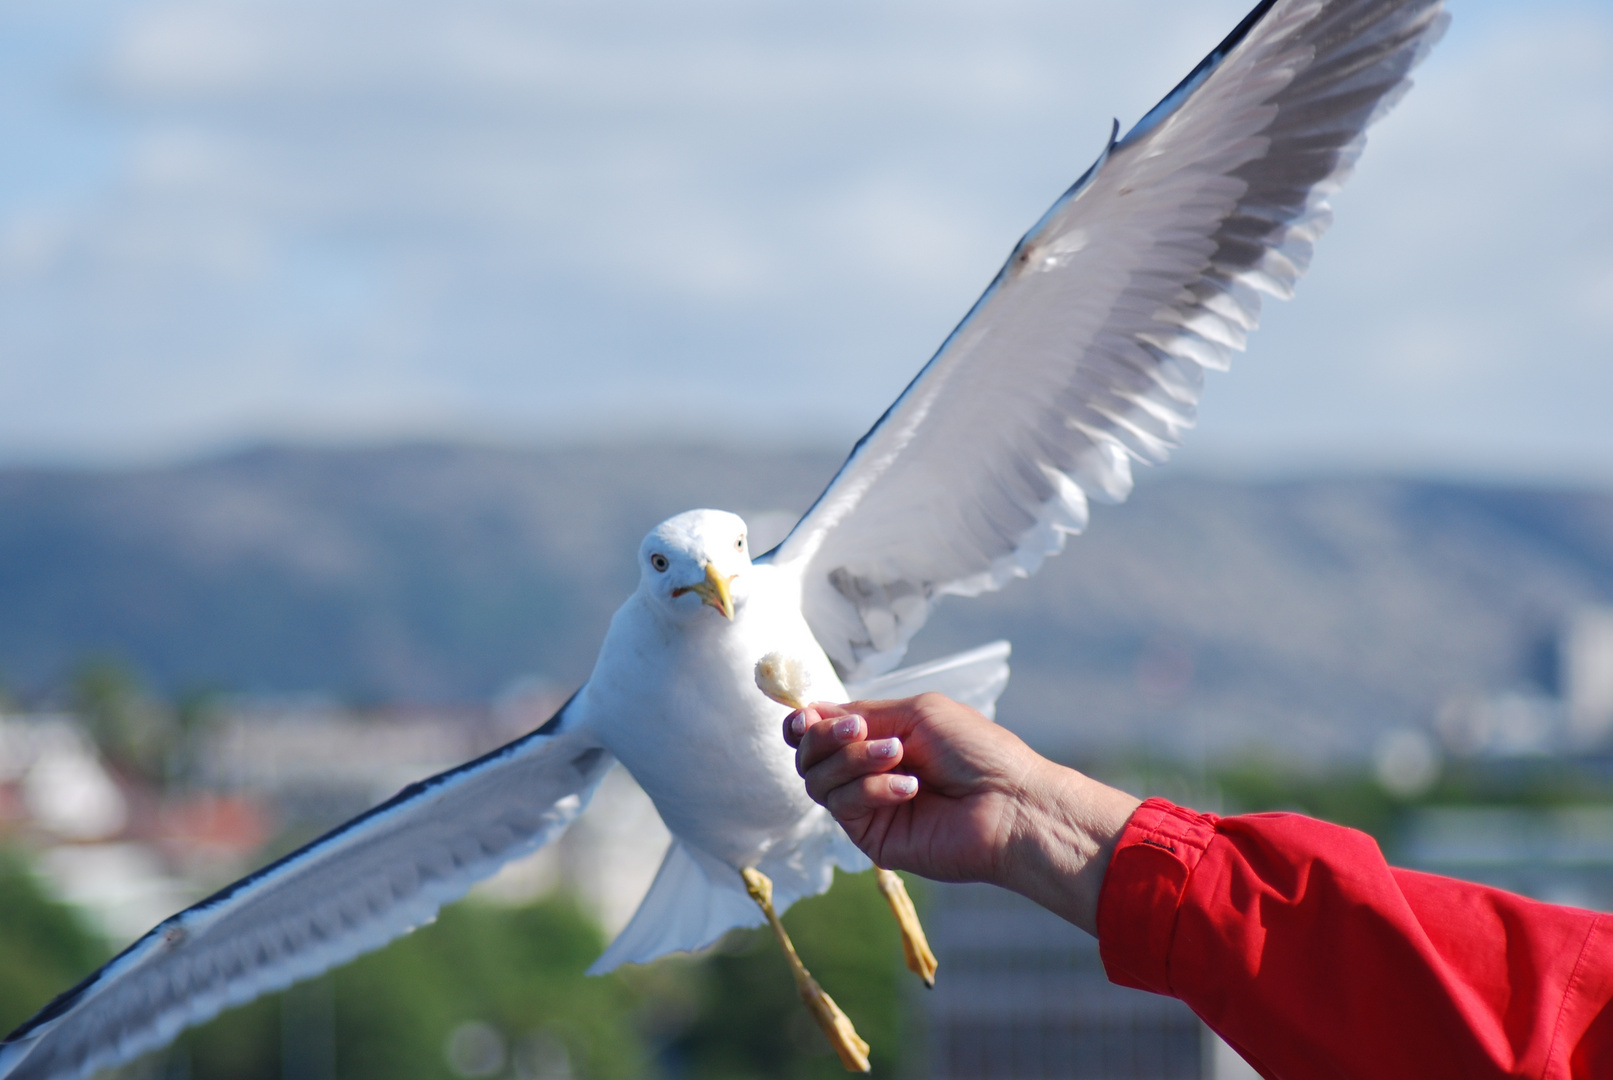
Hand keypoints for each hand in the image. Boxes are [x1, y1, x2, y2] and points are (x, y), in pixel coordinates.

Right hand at [783, 693, 1139, 934]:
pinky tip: (910, 788)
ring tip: (897, 755)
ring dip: (853, 760)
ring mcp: (868, 806)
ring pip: (818, 780)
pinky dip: (872, 788)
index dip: (804, 722)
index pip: (821, 730)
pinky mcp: (871, 838)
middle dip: (826, 737)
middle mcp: (867, 772)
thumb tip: (807, 713)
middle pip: (809, 756)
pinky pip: (844, 805)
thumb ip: (861, 713)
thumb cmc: (977, 751)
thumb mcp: (917, 713)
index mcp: (879, 738)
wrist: (1012, 804)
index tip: (803, 717)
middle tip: (858, 729)